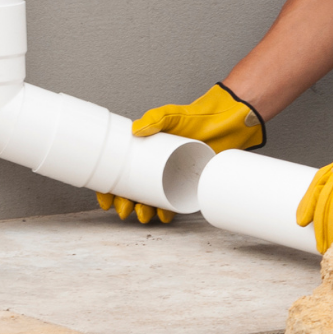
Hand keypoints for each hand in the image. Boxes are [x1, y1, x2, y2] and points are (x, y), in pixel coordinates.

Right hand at [98, 83, 265, 223]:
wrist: (225, 121)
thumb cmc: (196, 117)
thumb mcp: (172, 115)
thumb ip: (155, 118)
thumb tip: (136, 130)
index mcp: (144, 153)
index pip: (120, 174)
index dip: (110, 190)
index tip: (107, 200)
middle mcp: (156, 167)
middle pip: (133, 192)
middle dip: (125, 205)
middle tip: (125, 210)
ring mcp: (172, 177)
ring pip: (151, 201)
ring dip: (144, 212)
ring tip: (144, 215)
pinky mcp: (189, 183)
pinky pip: (174, 203)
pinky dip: (167, 212)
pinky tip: (163, 217)